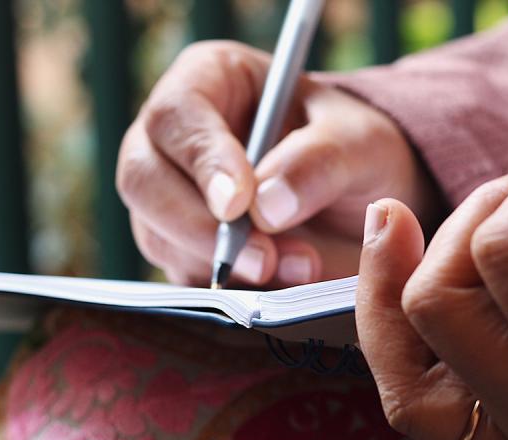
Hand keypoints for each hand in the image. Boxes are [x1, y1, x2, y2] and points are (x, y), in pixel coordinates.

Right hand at [117, 41, 436, 286]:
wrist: (363, 199)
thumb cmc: (355, 149)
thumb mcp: (359, 143)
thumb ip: (319, 162)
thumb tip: (266, 208)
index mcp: (208, 80)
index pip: (177, 116)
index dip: (202, 161)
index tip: (238, 205)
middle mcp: (173, 137)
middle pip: (144, 180)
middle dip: (200, 228)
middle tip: (263, 260)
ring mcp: (169, 195)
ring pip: (157, 236)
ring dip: (222, 266)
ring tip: (298, 269)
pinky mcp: (181, 248)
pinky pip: (182, 276)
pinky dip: (227, 291)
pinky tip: (278, 288)